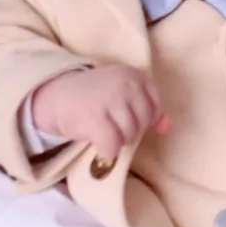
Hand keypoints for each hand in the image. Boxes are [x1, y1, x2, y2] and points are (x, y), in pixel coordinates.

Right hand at [32, 65, 167, 159]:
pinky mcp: (94, 118)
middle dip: (129, 131)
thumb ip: (149, 107)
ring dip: (117, 141)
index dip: (144, 119)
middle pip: (142, 123)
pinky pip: (112, 146)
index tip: (126, 118)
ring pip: (129, 136)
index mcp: (134, 75)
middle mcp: (124, 84)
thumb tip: (167, 128)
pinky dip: (107, 151)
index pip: (155, 107)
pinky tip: (98, 143)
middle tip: (111, 124)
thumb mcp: (125, 93)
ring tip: (103, 130)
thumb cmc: (96, 97)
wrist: (58, 96)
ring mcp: (109, 100)